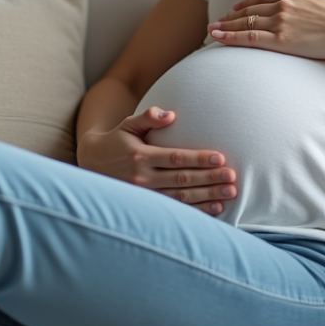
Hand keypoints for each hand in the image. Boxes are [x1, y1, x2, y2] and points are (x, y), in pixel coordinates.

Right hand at [76, 106, 237, 214]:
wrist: (92, 164)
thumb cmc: (116, 140)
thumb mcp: (128, 124)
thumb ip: (148, 117)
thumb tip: (170, 115)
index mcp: (141, 156)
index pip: (176, 158)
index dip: (199, 159)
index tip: (220, 158)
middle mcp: (143, 178)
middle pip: (182, 180)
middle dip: (209, 179)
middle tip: (232, 178)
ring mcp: (144, 195)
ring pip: (181, 198)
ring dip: (207, 196)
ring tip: (229, 194)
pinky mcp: (146, 206)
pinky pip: (175, 210)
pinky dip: (197, 210)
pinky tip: (215, 208)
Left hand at [207, 0, 324, 60]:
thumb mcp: (320, 6)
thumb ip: (305, 7)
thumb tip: (302, 14)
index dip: (246, 4)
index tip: (235, 8)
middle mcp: (282, 6)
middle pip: (249, 11)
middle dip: (230, 17)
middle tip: (216, 21)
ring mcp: (280, 22)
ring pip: (244, 24)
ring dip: (225, 27)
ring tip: (212, 30)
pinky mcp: (280, 39)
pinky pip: (248, 38)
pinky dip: (230, 37)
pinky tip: (218, 38)